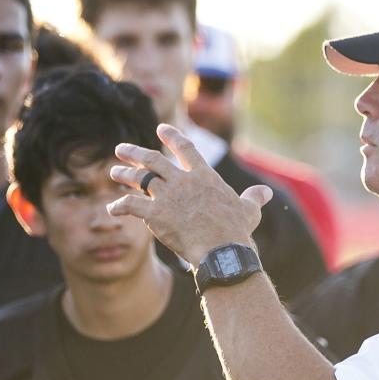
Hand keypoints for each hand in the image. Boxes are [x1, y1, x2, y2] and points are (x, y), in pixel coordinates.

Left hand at [109, 123, 271, 266]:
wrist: (221, 250)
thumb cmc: (236, 231)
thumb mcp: (248, 211)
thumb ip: (253, 198)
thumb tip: (266, 193)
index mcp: (204, 176)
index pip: (185, 148)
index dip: (172, 136)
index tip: (161, 129)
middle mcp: (182, 181)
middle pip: (153, 160)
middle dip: (135, 153)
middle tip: (122, 149)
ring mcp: (168, 197)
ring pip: (140, 179)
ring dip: (124, 175)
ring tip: (114, 172)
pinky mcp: (156, 216)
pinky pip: (132, 206)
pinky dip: (120, 206)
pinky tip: (112, 209)